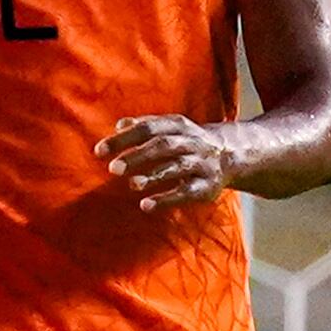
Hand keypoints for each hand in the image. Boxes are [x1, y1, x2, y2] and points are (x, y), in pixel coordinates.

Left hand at [96, 114, 237, 208]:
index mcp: (178, 125)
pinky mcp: (207, 186)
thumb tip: (119, 125)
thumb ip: (144, 126)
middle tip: (113, 168)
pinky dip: (167, 199)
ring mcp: (201, 164)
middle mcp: (191, 142)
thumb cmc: (187, 142)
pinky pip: (187, 192)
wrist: (231, 154)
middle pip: (163, 145)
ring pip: (178, 167)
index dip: (124, 138)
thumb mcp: (170, 128)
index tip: (99, 151)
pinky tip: (146, 205)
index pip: (148, 128)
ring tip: (132, 184)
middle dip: (138, 156)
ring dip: (154, 176)